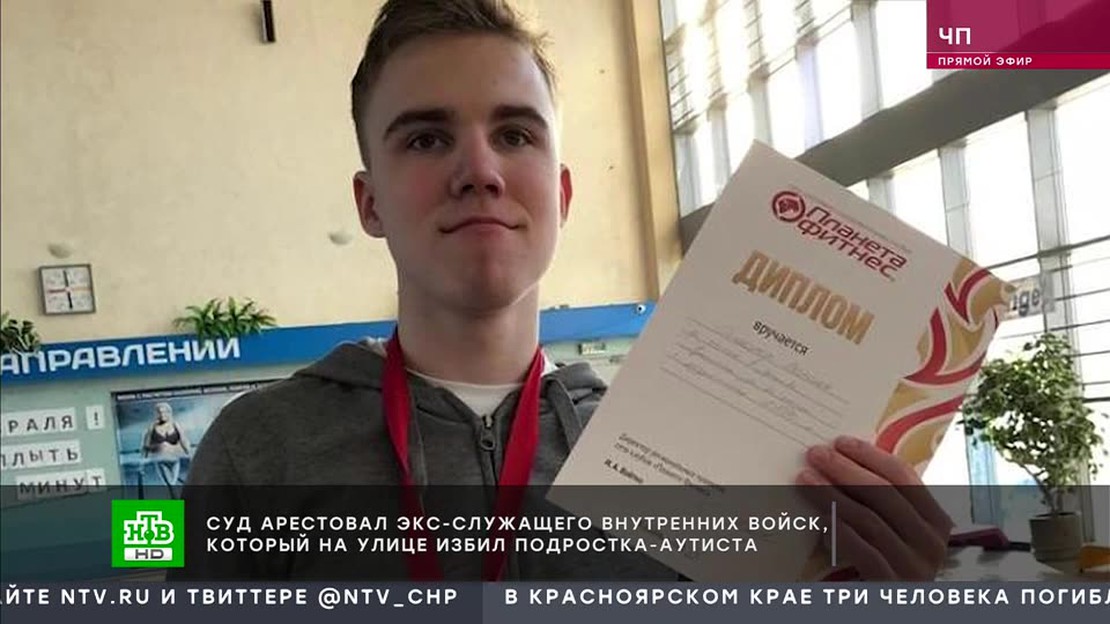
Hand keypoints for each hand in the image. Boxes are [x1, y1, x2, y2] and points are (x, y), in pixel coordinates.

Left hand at [796, 436, 952, 579]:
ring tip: (806, 478)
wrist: (891, 606)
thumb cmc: (890, 562)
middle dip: (847, 470)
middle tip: (816, 454)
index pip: (904, 478)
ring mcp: (914, 567)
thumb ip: (882, 501)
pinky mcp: (891, 586)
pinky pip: (863, 552)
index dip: (871, 456)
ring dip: (833, 495)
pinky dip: (839, 531)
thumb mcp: (896, 529)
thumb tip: (845, 459)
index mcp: (935, 521)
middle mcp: (931, 543)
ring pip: (869, 520)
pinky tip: (818, 517)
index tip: (841, 441)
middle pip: (885, 494)